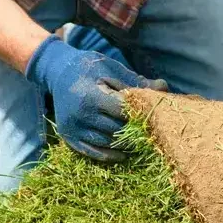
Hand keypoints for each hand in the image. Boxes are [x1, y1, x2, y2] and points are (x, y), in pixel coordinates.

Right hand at [25, 35, 166, 161]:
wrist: (57, 72)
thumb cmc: (89, 68)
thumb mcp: (112, 68)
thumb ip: (136, 82)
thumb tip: (164, 88)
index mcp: (91, 96)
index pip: (123, 112)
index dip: (140, 114)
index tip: (153, 115)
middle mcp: (80, 115)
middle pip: (117, 130)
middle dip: (136, 131)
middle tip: (152, 132)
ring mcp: (73, 128)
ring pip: (108, 143)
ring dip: (125, 144)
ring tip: (141, 141)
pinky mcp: (68, 137)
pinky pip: (93, 153)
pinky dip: (110, 155)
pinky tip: (124, 153)